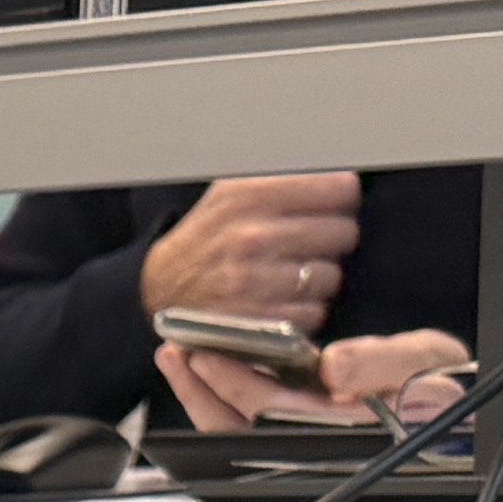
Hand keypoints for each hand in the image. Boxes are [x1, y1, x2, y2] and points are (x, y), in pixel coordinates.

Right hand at [138, 170, 366, 336]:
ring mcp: (254, 282)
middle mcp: (253, 236)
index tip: (330, 208)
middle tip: (311, 244)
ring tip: (294, 274)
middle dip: (332, 240)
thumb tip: (344, 178)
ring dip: (319, 279)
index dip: (340, 200)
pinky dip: (303, 311)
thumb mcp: (234, 191)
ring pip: (330, 276)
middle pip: (342, 233)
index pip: (339, 190)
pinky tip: (283, 301)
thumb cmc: (209, 236)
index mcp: (252, 194)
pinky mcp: (256, 322)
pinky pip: (313, 314)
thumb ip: (284, 180)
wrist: (158, 287)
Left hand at [162, 326, 468, 433]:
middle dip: (202, 389)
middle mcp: (315, 438)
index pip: (270, 412)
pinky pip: (253, 415)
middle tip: (175, 348)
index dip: (233, 385)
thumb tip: (334, 367)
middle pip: (240, 426)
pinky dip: (226, 392)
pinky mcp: (305, 420)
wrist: (459, 397)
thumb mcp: (425, 360)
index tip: (204, 355)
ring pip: (239, 426)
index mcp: (339, 429)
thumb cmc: (447, 383)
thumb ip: (381, 363)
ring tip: (180, 358)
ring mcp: (306, 433)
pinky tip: (212, 367)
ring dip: (205, 395)